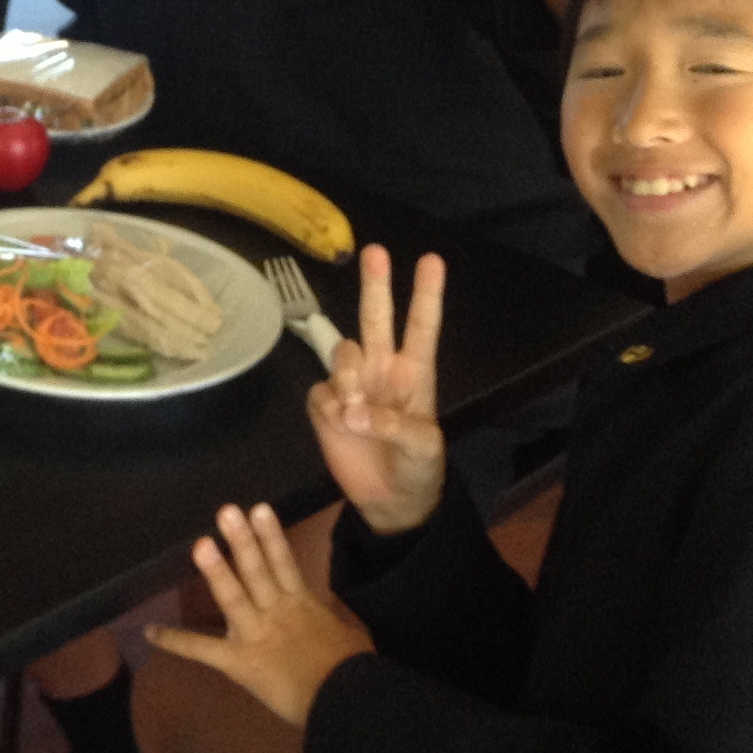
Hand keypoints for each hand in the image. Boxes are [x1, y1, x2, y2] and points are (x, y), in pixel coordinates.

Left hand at [145, 504, 372, 729]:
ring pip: (233, 598)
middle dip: (242, 541)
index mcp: (302, 603)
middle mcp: (276, 612)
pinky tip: (149, 631)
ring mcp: (255, 635)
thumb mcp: (350, 632)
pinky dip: (175, 641)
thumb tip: (330, 604)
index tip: (258, 508)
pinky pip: (203, 650)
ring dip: (217, 571)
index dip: (271, 535)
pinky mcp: (239, 662)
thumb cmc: (352, 670)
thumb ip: (333, 614)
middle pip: (258, 570)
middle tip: (226, 511)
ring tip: (200, 545)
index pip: (284, 562)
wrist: (345, 703)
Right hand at [305, 245, 446, 534]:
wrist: (390, 501)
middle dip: (376, 286)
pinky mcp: (325, 406)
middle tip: (376, 252)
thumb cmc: (419, 468)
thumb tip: (354, 412)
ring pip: (342, 353)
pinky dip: (328, 405)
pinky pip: (319, 390)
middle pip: (375, 319)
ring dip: (347, 375)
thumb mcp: (424, 447)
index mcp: (415, 373)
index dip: (426, 294)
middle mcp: (382, 370)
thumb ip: (395, 425)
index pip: (421, 326)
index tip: (433, 261)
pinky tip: (339, 424)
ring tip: (354, 411)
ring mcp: (351, 385)